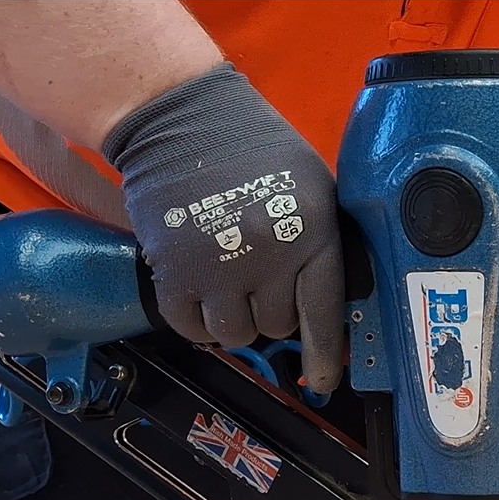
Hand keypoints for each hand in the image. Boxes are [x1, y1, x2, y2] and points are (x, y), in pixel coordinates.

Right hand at [101, 63, 345, 392]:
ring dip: (233, 321)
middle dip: (269, 313)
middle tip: (257, 282)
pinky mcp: (172, 271)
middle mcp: (268, 254)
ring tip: (228, 287)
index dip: (324, 355)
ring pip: (234, 335)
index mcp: (311, 231)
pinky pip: (191, 328)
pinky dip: (196, 323)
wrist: (181, 118)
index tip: (322, 381)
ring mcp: (218, 266)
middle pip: (276, 327)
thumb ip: (321, 243)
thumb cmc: (255, 148)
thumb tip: (326, 306)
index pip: (323, 311)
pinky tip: (201, 296)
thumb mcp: (312, 186)